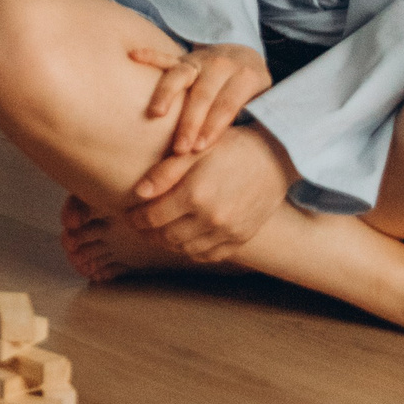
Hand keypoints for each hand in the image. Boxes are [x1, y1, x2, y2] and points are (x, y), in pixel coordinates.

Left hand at [124, 124, 294, 261]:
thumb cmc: (230, 148)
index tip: (129, 215)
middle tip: (140, 226)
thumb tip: (138, 194)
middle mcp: (212, 219)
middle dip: (149, 233)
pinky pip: (210, 255)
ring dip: (168, 244)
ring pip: (186, 249)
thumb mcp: (194, 151)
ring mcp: (229, 232)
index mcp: (194, 195)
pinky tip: (185, 240)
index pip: (152, 218)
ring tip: (160, 232)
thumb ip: (164, 173)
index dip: (136, 219)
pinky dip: (192, 251)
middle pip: (167, 237)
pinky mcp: (242, 238)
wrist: (274, 157)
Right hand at [130, 40, 271, 161]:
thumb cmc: (253, 91)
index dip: (214, 126)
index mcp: (246, 76)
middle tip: (180, 148)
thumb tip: (239, 148)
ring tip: (156, 114)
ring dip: (166, 95)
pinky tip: (133, 56)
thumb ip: (251, 118)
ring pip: (180, 76)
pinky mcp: (183, 58)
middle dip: (190, 123)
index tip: (201, 147)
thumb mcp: (263, 101)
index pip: (227, 104)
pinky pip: (164, 58)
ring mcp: (199, 61)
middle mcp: (222, 65)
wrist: (246, 56)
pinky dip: (149, 56)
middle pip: (202, 95)